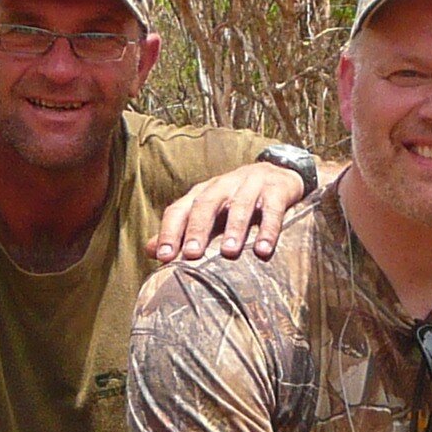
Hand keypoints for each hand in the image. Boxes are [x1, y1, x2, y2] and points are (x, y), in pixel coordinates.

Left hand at [150, 160, 308, 262]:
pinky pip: (272, 209)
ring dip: (234, 229)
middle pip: (206, 204)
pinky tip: (264, 250)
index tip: (164, 257)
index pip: (179, 210)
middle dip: (198, 229)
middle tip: (192, 254)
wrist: (280, 175)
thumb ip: (181, 231)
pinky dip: (268, 229)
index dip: (170, 231)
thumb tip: (150, 251)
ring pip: (240, 205)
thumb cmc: (237, 199)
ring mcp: (250, 185)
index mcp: (202, 193)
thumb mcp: (209, 212)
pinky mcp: (276, 190)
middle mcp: (223, 186)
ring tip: (229, 253)